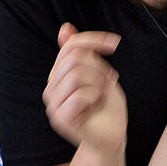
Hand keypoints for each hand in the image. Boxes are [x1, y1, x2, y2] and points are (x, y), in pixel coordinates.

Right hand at [44, 23, 126, 150]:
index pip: (70, 45)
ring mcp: (53, 105)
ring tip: (103, 93)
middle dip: (99, 67)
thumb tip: (65, 27)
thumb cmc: (107, 108)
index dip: (94, 40)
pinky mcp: (61, 119)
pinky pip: (81, 95)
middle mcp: (51, 89)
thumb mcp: (99, 74)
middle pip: (74, 58)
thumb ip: (83, 54)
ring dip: (99, 82)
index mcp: (58, 76)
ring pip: (76, 74)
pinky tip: (97, 105)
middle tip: (110, 80)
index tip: (115, 43)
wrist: (112, 138)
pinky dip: (96, 97)